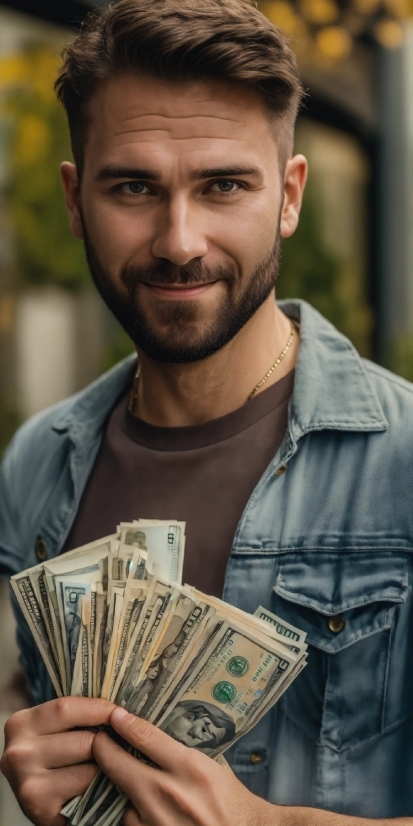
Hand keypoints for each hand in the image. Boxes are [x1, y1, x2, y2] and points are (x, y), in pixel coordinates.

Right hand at [0, 696, 114, 825]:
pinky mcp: (41, 804)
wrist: (48, 809)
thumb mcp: (59, 732)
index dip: (100, 709)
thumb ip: (78, 715)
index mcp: (20, 724)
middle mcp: (17, 752)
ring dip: (106, 764)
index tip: (121, 713)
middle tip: (119, 746)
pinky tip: (94, 786)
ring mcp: (27, 780)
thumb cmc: (58, 762)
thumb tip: (119, 707)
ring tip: (105, 766)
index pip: (67, 707)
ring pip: (89, 761)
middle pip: (84, 738)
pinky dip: (98, 784)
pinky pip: (87, 783)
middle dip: (108, 742)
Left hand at [93, 707, 274, 825]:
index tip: (115, 715)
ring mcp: (157, 822)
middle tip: (98, 740)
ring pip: (120, 798)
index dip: (125, 724)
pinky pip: (129, 824)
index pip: (146, 737)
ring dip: (119, 788)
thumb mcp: (214, 770)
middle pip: (119, 765)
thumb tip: (152, 737)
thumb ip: (182, 755)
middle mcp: (170, 794)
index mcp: (191, 768)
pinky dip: (131, 815)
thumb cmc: (234, 806)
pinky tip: (138, 809)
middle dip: (103, 749)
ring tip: (119, 778)